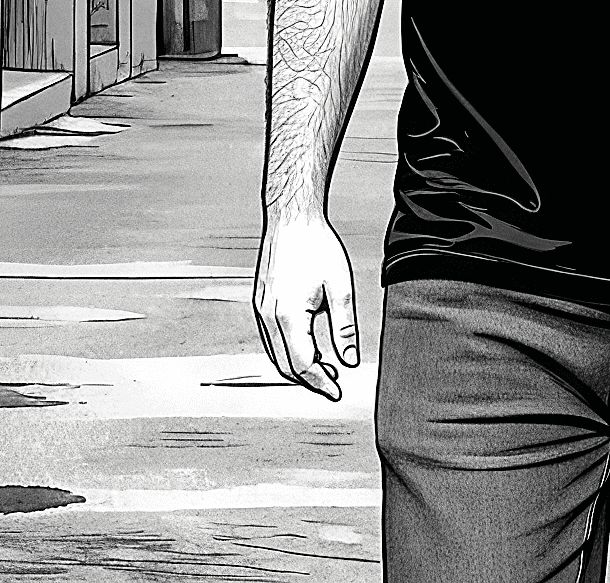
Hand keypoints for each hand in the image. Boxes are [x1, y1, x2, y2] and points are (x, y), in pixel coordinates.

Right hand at [254, 214, 358, 399]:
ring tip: (325, 365)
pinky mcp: (260, 303)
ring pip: (275, 354)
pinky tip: (308, 345)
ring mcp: (260, 310)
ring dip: (298, 366)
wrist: (291, 218)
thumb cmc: (316, 246)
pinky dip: (288, 350)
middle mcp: (268, 316)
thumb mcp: (340, 287)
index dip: (320, 383)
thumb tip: (349, 359)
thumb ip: (344, 327)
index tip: (337, 391)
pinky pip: (270, 338)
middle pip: (285, 366)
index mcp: (288, 315)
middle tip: (334, 381)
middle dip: (309, 379)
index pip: (303, 365)